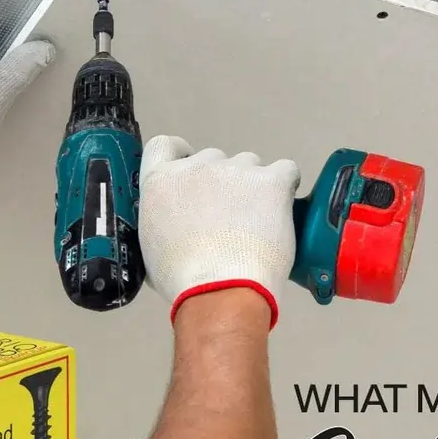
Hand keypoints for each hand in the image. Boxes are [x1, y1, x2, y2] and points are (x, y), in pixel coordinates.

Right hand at [137, 135, 299, 327]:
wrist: (221, 291)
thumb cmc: (184, 281)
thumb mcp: (152, 249)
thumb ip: (161, 222)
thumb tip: (171, 227)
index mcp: (161, 181)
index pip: (166, 146)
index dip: (182, 158)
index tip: (194, 178)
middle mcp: (197, 166)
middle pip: (214, 161)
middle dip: (224, 184)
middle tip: (231, 219)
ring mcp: (236, 170)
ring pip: (250, 166)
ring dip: (254, 188)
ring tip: (258, 225)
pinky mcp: (272, 181)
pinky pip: (285, 171)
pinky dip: (285, 187)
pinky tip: (281, 211)